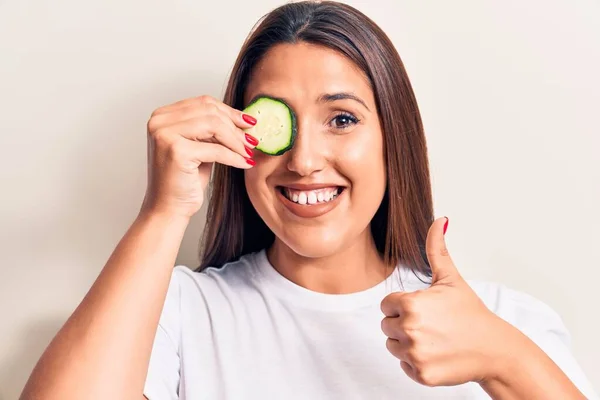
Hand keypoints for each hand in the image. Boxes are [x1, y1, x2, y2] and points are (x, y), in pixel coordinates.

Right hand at [141, 95, 258, 217]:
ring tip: (248, 152)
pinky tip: (244, 163)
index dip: (230, 112)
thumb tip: (244, 118)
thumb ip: (212, 129)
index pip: (203, 102)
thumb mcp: (199, 147)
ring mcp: (165, 135)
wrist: (168, 209)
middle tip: (251, 140)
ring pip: (214, 126)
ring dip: (236, 141)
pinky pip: (216, 149)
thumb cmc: (184, 180)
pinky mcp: (176, 151)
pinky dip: (234, 157)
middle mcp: (159, 121)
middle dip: (235, 126)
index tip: (249, 123)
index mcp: (162, 116)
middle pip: (210, 111)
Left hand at [380, 217, 505, 386]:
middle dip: (404, 324)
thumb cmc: (471, 313)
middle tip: (432, 325)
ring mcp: (414, 354)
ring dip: (407, 343)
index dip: (403, 305)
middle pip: (386, 325)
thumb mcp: (451, 279)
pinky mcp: (420, 374)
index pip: (386, 305)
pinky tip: (437, 354)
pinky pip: (404, 365)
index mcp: (410, 304)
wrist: (495, 349)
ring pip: (393, 346)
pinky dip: (417, 362)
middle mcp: (409, 329)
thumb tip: (439, 220)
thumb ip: (437, 250)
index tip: (425, 309)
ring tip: (434, 339)